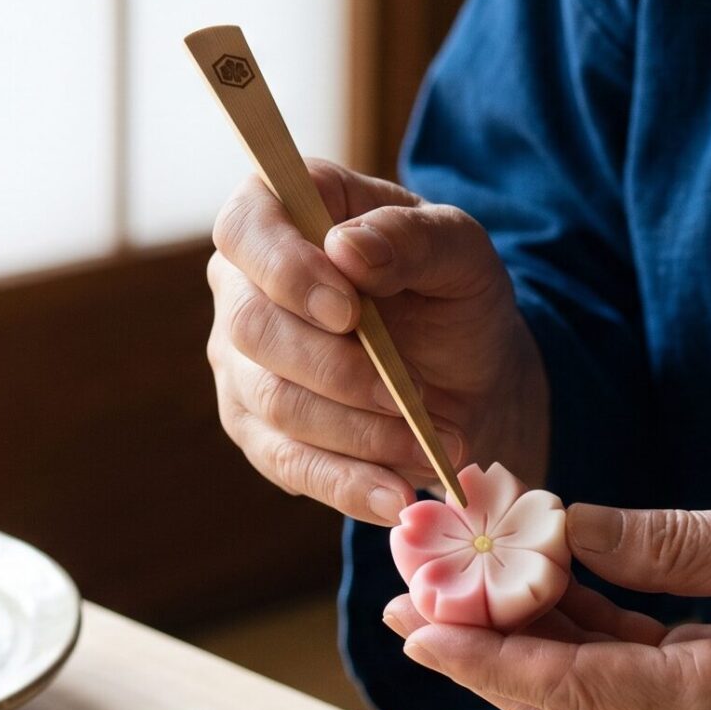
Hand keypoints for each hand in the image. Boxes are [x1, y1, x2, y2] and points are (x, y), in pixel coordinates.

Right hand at [208, 161, 548, 523]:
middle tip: (410, 395)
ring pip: (274, 404)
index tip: (348, 311)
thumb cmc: (453, 293)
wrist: (469, 374)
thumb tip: (347, 250)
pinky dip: (347, 485)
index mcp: (283, 213)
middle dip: (337, 370)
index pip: (244, 228)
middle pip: (253, 328)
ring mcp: (242, 362)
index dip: (284, 270)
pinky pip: (287, 464)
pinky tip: (397, 496)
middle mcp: (244, 285)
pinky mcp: (258, 429)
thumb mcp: (460, 252)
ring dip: (359, 434)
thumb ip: (412, 238)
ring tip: (433, 445)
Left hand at [383, 497, 710, 709]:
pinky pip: (628, 687)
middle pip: (561, 704)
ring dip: (519, 648)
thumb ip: (663, 541)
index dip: (485, 651)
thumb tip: (559, 525)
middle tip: (405, 600)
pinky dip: (577, 642)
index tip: (415, 618)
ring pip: (587, 700)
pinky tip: (535, 591)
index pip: (572, 682)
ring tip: (447, 594)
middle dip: (479, 652)